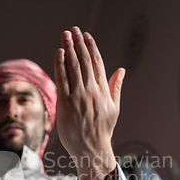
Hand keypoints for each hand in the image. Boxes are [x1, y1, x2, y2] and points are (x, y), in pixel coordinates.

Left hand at [54, 26, 124, 179]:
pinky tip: (58, 52)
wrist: (91, 149)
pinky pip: (62, 79)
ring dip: (68, 48)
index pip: (97, 63)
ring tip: (65, 35)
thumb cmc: (102, 130)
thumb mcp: (114, 108)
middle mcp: (91, 91)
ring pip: (73, 67)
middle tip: (72, 30)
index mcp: (103, 91)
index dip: (91, 47)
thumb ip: (115, 87)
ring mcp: (78, 96)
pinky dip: (60, 64)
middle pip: (84, 61)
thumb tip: (120, 70)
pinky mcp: (66, 103)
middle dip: (78, 43)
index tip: (86, 35)